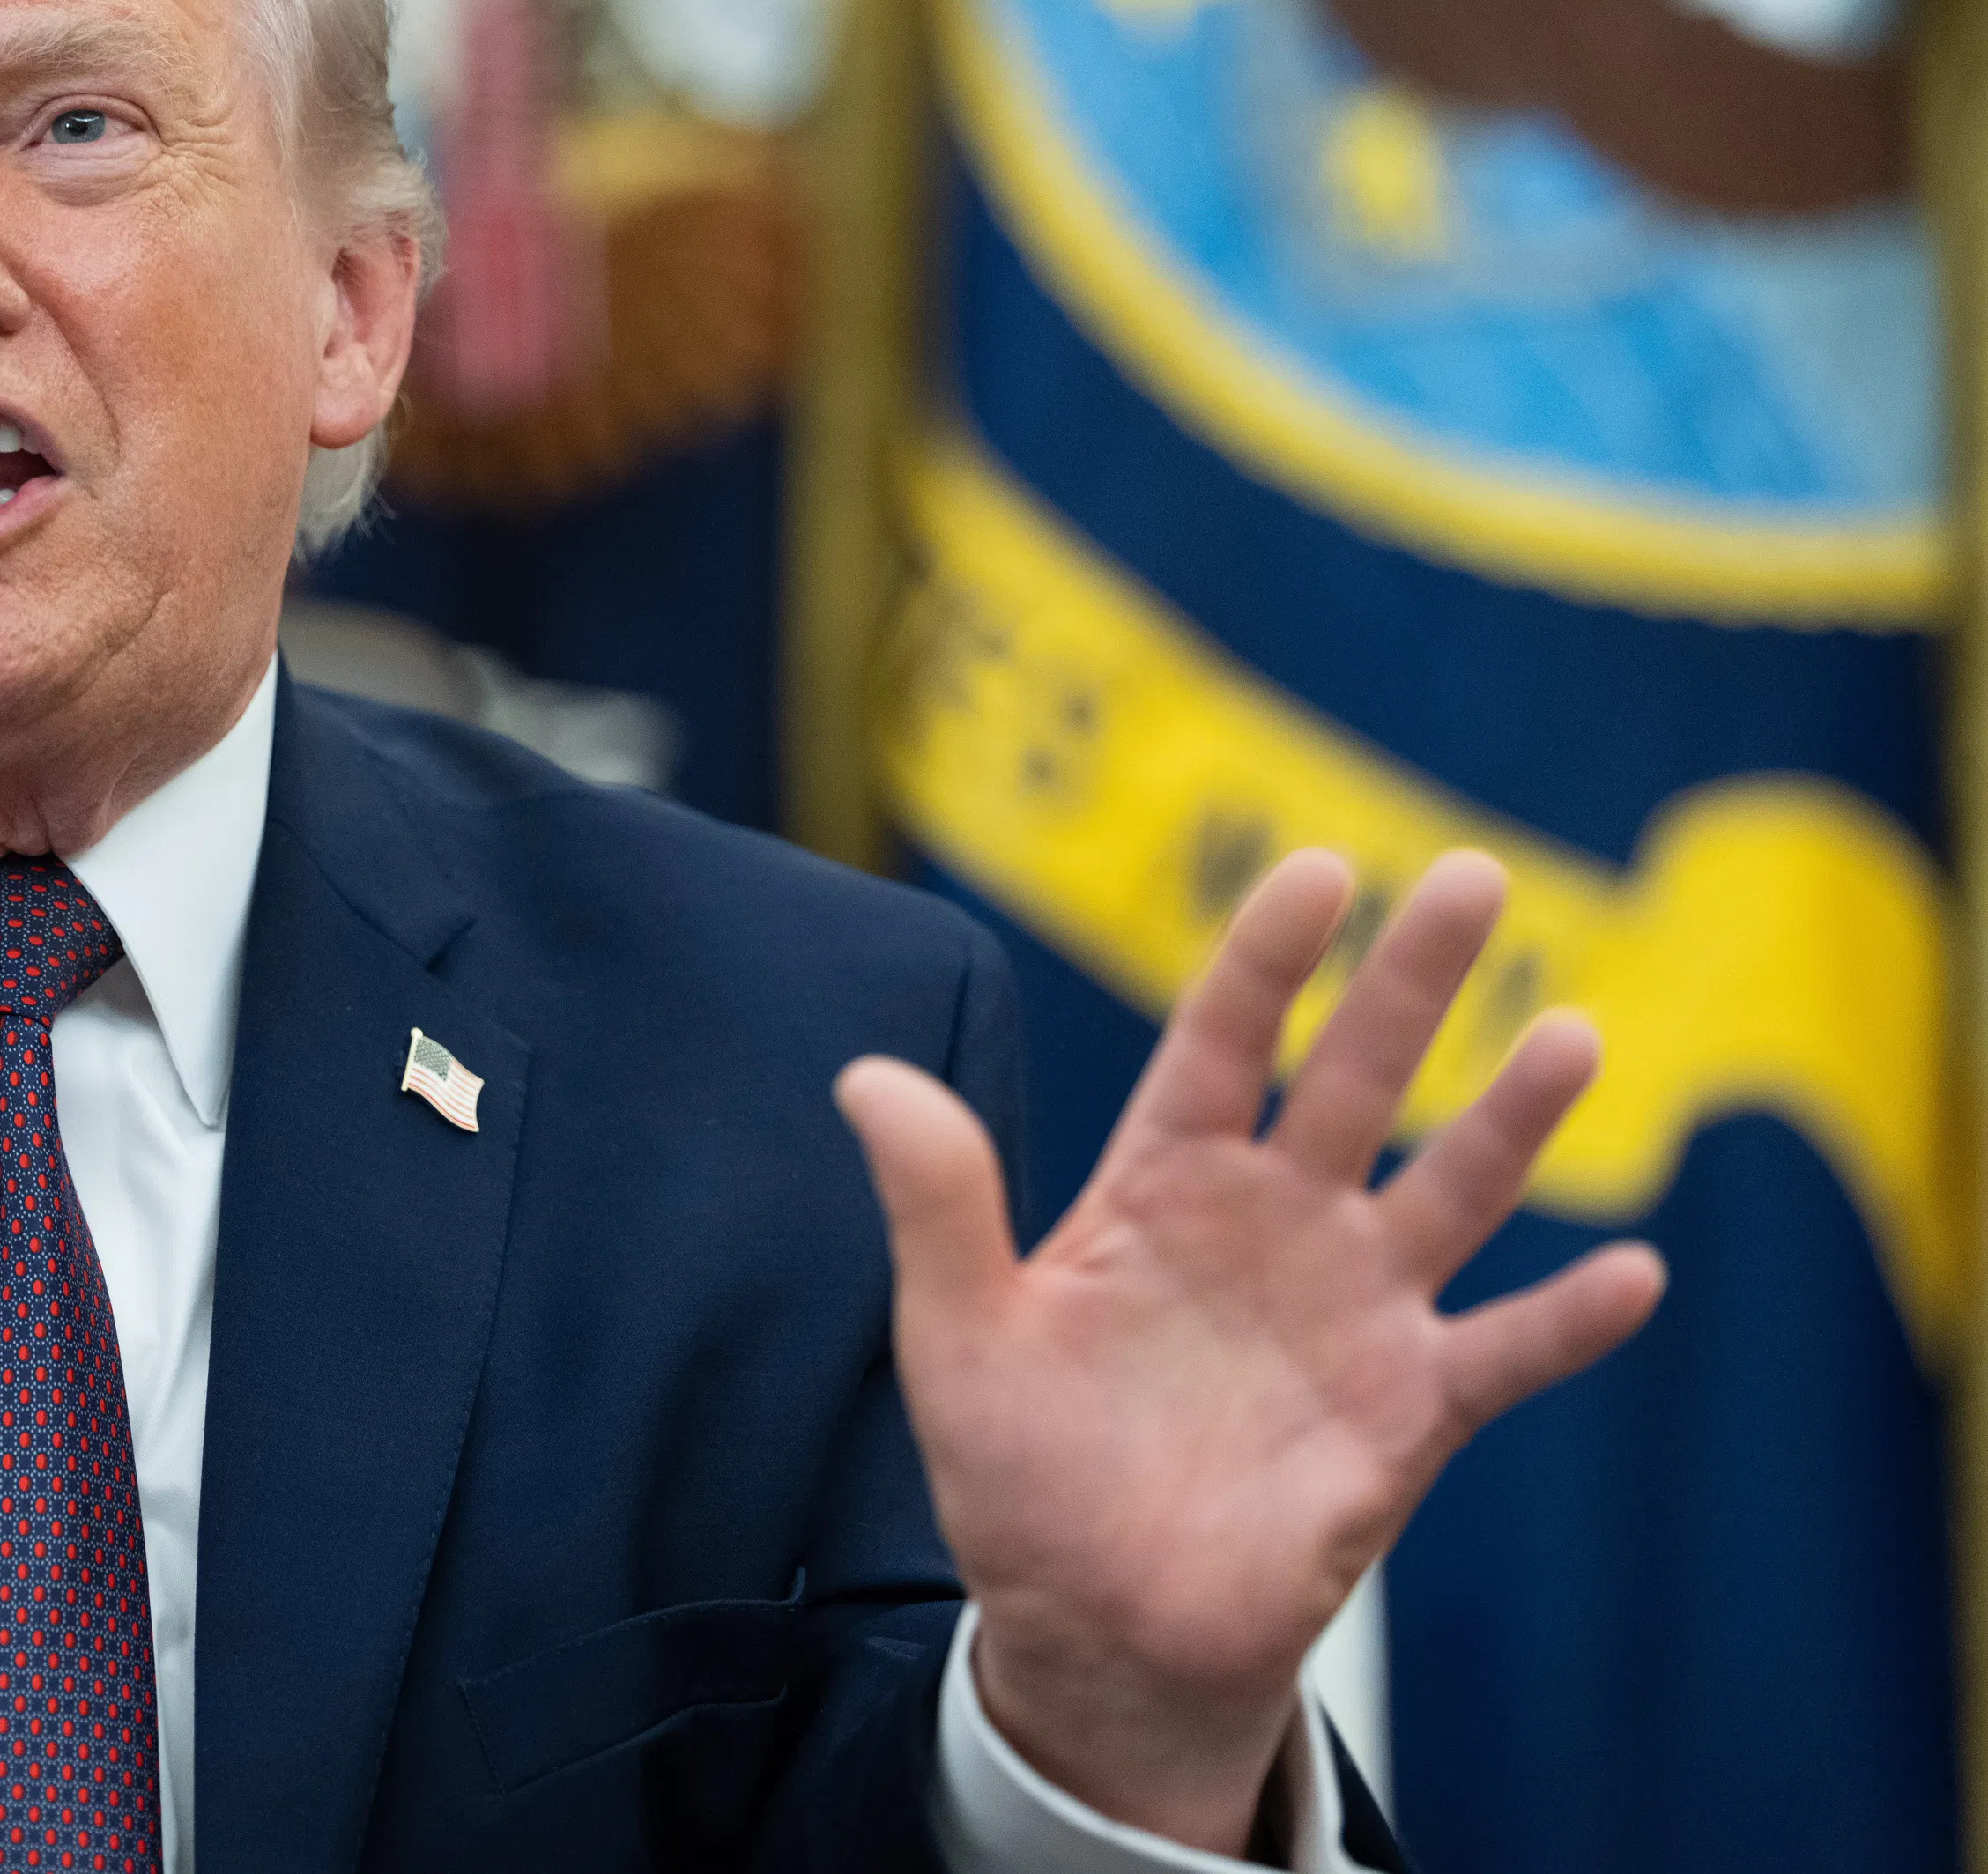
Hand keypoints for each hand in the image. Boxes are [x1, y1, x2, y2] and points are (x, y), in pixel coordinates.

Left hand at [836, 851, 1664, 1852]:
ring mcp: (1350, 1311)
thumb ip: (934, 1202)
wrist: (1096, 1630)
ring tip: (1570, 1034)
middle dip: (1413, 983)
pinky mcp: (1408, 1412)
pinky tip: (1637, 1274)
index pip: (1222, 1041)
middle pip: (1356, 1078)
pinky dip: (1570, 1320)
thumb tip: (864, 1074)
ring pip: (1451, 1189)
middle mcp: (1271, 1225)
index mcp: (1161, 1188)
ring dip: (1513, 1120)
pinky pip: (1505, 1353)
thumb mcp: (957, 1334)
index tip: (1320, 871)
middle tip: (1475, 877)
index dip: (1269, 958)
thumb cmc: (1019, 1476)